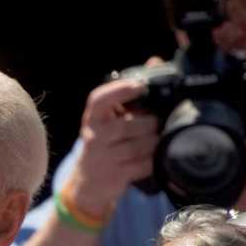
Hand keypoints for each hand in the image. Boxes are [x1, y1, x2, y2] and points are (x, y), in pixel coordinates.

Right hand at [60, 76, 156, 217]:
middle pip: (132, 125)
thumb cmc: (105, 144)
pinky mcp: (115, 176)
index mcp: (92, 119)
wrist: (89, 184)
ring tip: (156, 141)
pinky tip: (153, 158)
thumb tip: (155, 61)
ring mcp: (104, 158)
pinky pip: (144, 164)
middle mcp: (94, 137)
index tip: (140, 86)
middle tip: (156, 125)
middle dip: (150, 124)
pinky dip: (154, 160)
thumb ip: (129, 93)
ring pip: (141, 145)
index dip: (120, 91)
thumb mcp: (110, 118)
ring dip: (155, 142)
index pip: (99, 100)